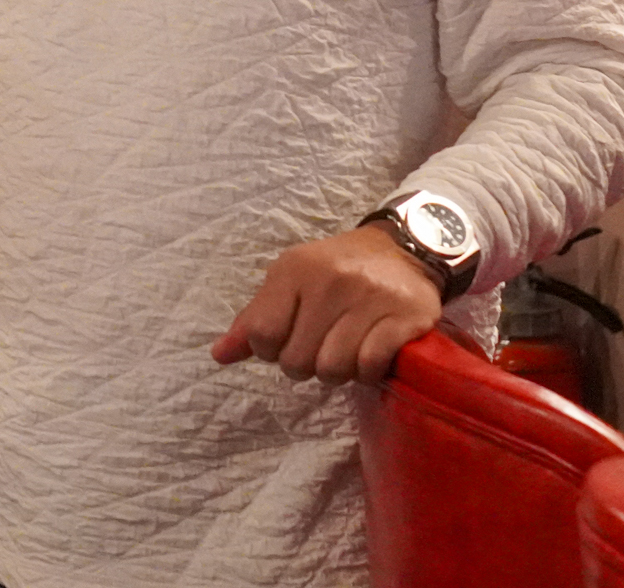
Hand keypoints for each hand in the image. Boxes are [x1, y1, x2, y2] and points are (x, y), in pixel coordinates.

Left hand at [212, 224, 442, 384]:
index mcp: (294, 270)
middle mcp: (330, 282)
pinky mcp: (404, 317)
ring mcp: (369, 299)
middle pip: (297, 360)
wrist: (402, 251)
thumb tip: (219, 355)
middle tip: (319, 349)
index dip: (269, 351)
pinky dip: (366, 372)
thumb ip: (255, 319)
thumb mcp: (289, 282)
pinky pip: (370, 366)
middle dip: (305, 366)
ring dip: (337, 372)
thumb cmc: (336, 270)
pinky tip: (368, 357)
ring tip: (344, 353)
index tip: (285, 343)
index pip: (263, 334)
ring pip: (333, 369)